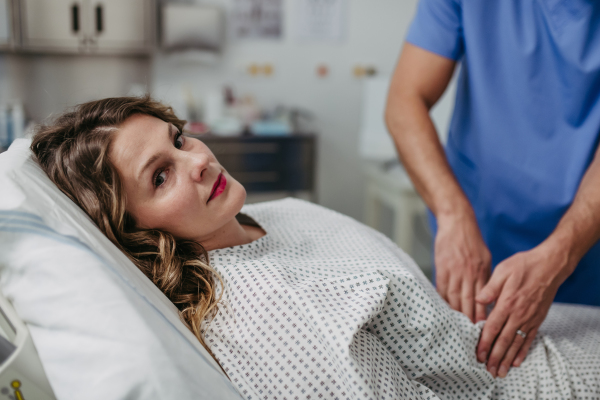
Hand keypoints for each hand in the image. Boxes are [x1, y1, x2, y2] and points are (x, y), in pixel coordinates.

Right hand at [435, 210, 490, 322]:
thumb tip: (486, 297)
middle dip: (468, 319)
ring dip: (455, 313)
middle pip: (467, 301)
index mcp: (481, 272)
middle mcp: (468, 273)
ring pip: (454, 297)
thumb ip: (486, 278)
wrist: (457, 222)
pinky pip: (441, 287)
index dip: (481, 314)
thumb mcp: (485, 258)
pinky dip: (442, 300)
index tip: (481, 329)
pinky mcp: (441, 267)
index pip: (481, 299)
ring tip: (455, 327)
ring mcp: (454, 271)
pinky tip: (442, 310)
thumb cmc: (472, 241)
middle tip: (468, 335)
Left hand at [475, 242, 569, 377]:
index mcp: (507, 303)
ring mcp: (529, 318)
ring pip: (517, 343)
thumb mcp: (503, 270)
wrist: (549, 266)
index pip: (493, 327)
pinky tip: (517, 361)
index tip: (478, 355)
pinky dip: (523, 351)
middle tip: (488, 370)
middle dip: (495, 357)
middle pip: (505, 340)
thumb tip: (478, 300)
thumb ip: (490, 288)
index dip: (485, 343)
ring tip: (501, 371)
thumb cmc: (523, 266)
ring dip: (508, 358)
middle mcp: (519, 314)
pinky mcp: (538, 319)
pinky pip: (529, 339)